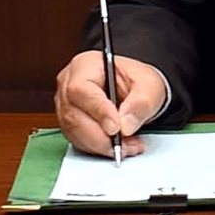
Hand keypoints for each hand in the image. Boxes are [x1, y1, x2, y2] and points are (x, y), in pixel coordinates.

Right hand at [53, 49, 168, 156]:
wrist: (136, 90)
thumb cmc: (138, 81)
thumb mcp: (149, 85)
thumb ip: (141, 102)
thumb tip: (125, 125)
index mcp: (84, 65)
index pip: (81, 89)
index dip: (98, 111)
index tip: (116, 128)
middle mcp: (68, 85)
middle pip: (74, 115)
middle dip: (101, 135)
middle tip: (125, 144)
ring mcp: (65, 105)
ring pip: (74, 132)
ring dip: (101, 145)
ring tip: (127, 146)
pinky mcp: (69, 124)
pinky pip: (77, 141)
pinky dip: (98, 148)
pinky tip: (117, 147)